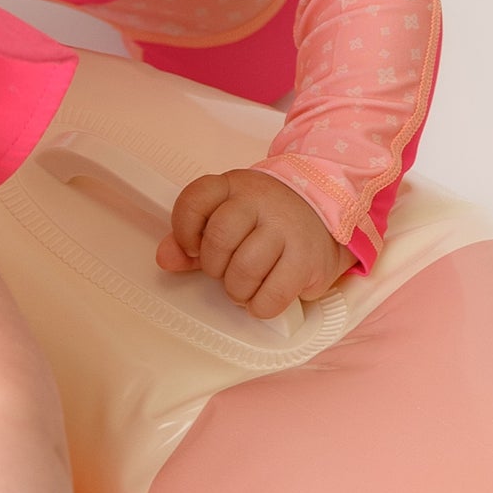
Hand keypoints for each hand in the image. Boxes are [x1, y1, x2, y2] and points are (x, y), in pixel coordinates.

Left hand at [156, 169, 353, 318]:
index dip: (184, 232)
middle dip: (213, 266)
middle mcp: (261, 202)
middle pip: (218, 240)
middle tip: (224, 270)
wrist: (326, 208)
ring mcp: (287, 229)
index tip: (192, 248)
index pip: (194, 201)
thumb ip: (189, 236)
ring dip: (237, 290)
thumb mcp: (226, 215)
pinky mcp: (309, 259)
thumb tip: (165, 258)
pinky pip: (273, 295)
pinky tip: (262, 299)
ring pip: (244, 270)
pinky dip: (260, 306)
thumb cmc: (265, 219)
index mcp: (232, 186)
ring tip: (243, 287)